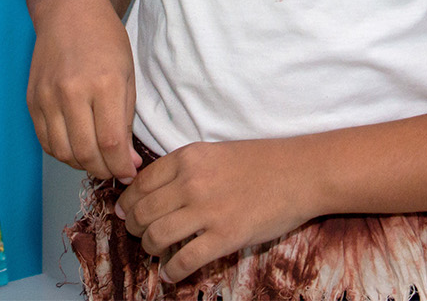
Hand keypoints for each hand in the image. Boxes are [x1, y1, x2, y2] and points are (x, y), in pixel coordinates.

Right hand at [26, 0, 140, 182]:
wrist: (69, 11)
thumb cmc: (106, 40)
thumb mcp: (127, 75)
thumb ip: (127, 119)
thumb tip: (128, 160)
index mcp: (103, 84)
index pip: (111, 143)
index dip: (122, 166)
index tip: (130, 172)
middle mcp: (72, 92)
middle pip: (85, 153)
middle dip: (104, 170)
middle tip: (115, 170)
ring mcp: (48, 97)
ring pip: (63, 153)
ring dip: (82, 165)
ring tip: (97, 159)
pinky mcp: (32, 100)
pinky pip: (45, 141)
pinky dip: (62, 152)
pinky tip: (77, 147)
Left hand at [116, 140, 320, 283]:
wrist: (300, 172)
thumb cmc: (260, 162)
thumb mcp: (214, 152)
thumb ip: (184, 168)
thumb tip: (152, 192)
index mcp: (188, 158)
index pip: (141, 184)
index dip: (128, 202)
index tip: (126, 213)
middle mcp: (192, 182)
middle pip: (143, 212)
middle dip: (135, 228)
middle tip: (139, 235)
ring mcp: (208, 211)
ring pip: (157, 237)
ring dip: (150, 249)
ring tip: (156, 253)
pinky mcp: (225, 236)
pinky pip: (184, 260)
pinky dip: (172, 271)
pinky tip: (172, 273)